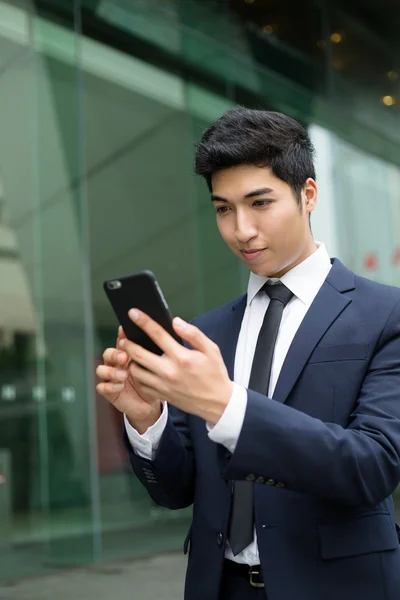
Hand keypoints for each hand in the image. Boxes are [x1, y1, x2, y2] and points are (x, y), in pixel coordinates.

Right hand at [96, 326, 161, 433]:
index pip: (121, 341)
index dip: (121, 336)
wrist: (150, 404)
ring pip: (101, 369)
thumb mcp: (157, 366)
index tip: (124, 331)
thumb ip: (157, 352)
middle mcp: (117, 364)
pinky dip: (109, 386)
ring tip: (123, 375)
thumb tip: (166, 334)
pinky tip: (120, 386)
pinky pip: (101, 387)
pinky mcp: (109, 391)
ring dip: (111, 371)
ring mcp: (111, 378)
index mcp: (128, 354)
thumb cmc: (154, 381)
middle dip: (114, 354)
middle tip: (124, 357)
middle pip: (108, 353)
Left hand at [119, 309, 232, 423]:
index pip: (157, 334)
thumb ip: (193, 334)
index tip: (133, 313)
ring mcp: (163, 385)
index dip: (143, 322)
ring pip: (135, 370)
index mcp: (182, 357)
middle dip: (127, 343)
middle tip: (124, 337)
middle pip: (138, 354)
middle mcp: (169, 371)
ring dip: (130, 360)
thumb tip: (176, 321)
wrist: (217, 403)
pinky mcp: (161, 395)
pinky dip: (137, 375)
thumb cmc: (214, 373)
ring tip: (131, 354)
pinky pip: (141, 384)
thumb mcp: (211, 350)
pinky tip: (141, 369)